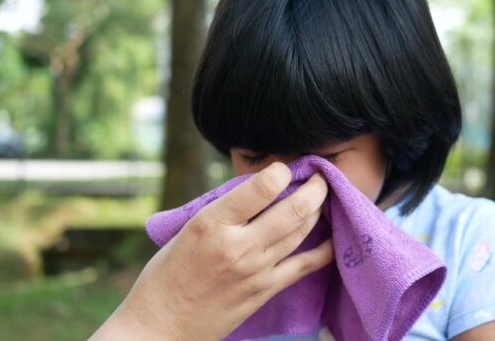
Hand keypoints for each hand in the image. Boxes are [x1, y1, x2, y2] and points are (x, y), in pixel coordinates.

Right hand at [91, 162, 333, 339]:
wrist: (161, 325)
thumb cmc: (167, 273)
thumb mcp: (187, 229)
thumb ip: (223, 211)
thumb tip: (259, 189)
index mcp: (211, 223)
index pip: (262, 187)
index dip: (281, 171)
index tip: (285, 168)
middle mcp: (238, 245)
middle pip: (293, 209)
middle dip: (314, 188)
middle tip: (320, 177)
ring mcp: (255, 270)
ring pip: (301, 231)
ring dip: (317, 210)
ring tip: (321, 199)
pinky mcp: (265, 290)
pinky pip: (304, 265)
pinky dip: (324, 248)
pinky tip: (334, 236)